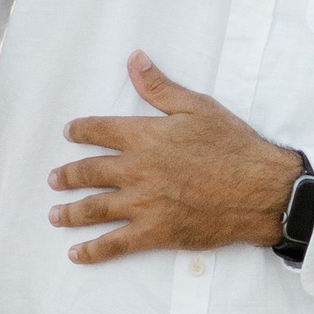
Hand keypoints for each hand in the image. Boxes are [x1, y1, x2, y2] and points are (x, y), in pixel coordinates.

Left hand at [50, 54, 301, 262]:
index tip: (69, 133)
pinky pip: (115, 244)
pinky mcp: (154, 233)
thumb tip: (134, 60)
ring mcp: (142, 204)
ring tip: (55, 215)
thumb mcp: (197, 107)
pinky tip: (77, 253)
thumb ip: (160, 87)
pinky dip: (93, 250)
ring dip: (70, 212)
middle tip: (54, 179)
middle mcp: (136, 170)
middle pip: (89, 172)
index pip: (100, 130)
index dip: (81, 130)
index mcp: (144, 137)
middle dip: (68, 176)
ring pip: (94, 209)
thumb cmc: (232, 146)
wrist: (258, 189)